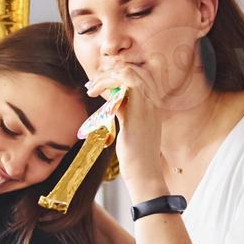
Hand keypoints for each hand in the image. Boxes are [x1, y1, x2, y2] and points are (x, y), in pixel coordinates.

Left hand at [85, 63, 168, 202]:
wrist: (145, 174)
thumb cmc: (136, 156)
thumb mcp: (131, 128)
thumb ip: (125, 113)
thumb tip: (113, 105)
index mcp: (152, 104)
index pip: (140, 75)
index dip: (119, 74)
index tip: (100, 83)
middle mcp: (152, 102)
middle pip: (134, 70)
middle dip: (109, 73)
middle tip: (92, 85)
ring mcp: (147, 107)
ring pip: (128, 74)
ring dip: (106, 77)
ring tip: (91, 88)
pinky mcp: (137, 114)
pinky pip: (124, 86)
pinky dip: (105, 85)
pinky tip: (94, 94)